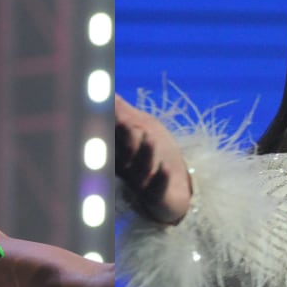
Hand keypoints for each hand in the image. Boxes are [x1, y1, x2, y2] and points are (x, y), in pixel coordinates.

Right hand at [114, 93, 190, 224]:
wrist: (180, 186)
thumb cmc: (159, 153)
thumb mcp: (143, 126)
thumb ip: (123, 110)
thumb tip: (107, 89)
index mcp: (119, 150)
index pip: (112, 136)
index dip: (110, 124)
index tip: (106, 107)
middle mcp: (127, 168)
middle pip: (122, 153)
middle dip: (124, 137)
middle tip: (124, 121)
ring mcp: (141, 183)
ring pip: (140, 169)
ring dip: (145, 153)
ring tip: (150, 138)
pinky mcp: (157, 196)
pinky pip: (158, 189)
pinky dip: (161, 178)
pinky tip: (165, 169)